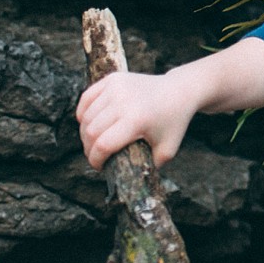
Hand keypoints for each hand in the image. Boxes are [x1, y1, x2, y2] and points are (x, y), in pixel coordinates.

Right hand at [76, 68, 201, 169]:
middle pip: (91, 132)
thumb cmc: (173, 122)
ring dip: (85, 133)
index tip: (99, 167)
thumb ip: (151, 168)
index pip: (103, 145)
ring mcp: (116, 87)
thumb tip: (133, 184)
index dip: (96, 160)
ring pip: (86, 117)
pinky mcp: (113, 78)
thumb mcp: (168, 149)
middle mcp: (123, 102)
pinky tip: (88, 123)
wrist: (179, 90)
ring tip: (93, 142)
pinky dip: (83, 113)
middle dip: (89, 149)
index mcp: (136, 120)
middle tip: (96, 156)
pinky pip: (86, 98)